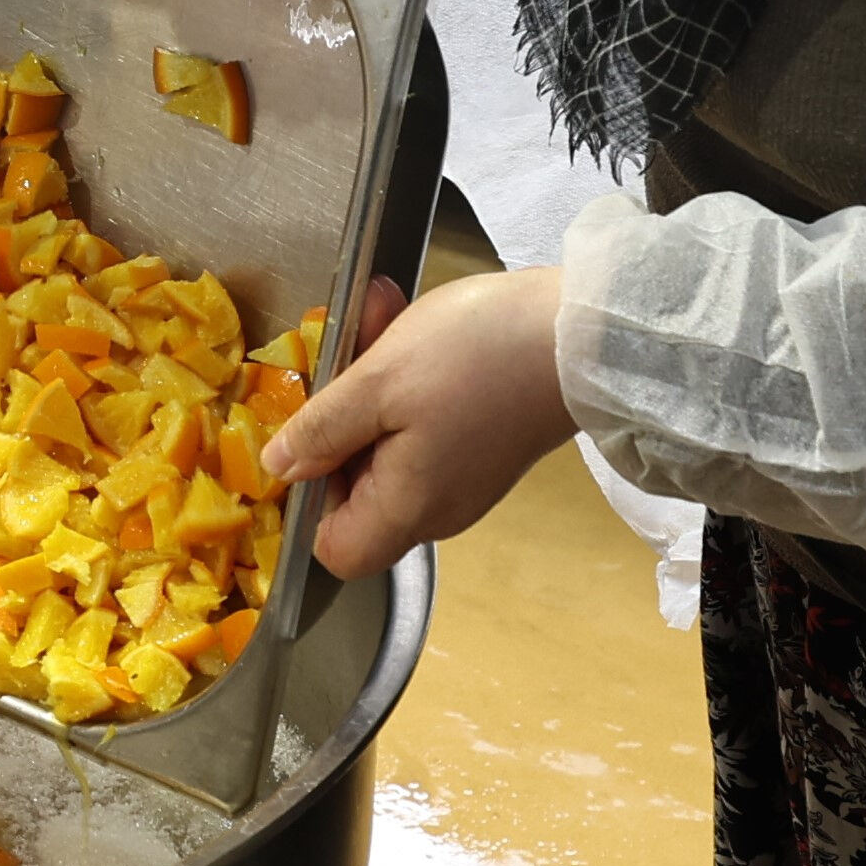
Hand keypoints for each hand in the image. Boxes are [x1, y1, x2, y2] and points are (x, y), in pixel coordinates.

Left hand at [266, 269, 571, 574]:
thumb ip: (321, 430)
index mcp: (408, 509)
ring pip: (387, 446)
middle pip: (357, 490)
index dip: (309, 497)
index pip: (332, 549)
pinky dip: (407, 383)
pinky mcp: (484, 446)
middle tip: (349, 343)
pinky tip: (410, 327)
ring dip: (372, 384)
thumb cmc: (478, 355)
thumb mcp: (378, 382)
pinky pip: (423, 428)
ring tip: (381, 316)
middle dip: (341, 415)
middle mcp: (437, 509)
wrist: (587, 332)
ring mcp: (464, 479)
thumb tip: (278, 468)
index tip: (314, 432)